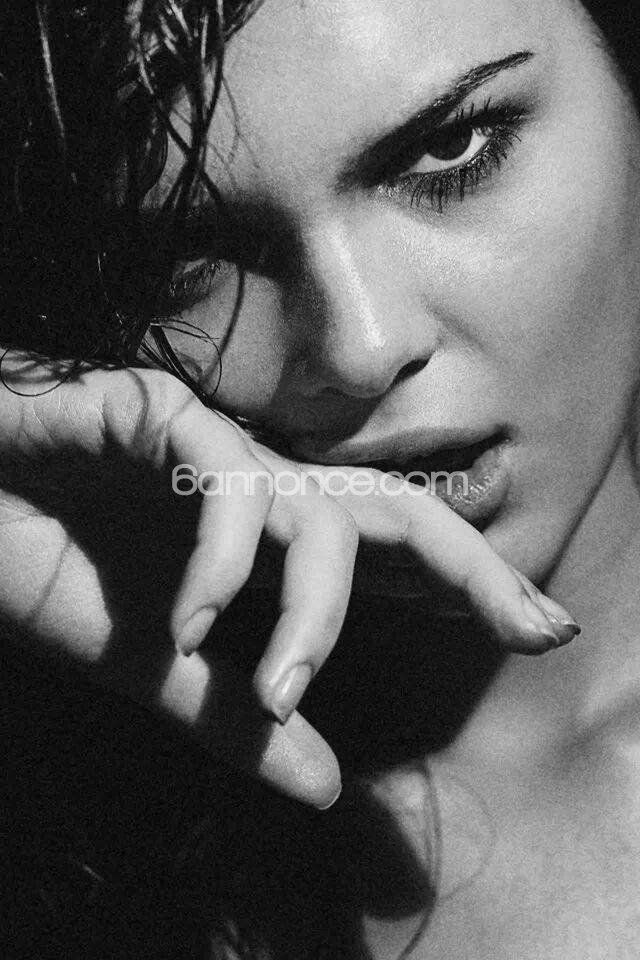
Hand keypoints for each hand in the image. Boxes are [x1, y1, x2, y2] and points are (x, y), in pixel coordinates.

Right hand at [0, 352, 577, 809]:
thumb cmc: (50, 568)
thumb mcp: (160, 670)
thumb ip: (239, 721)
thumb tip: (330, 788)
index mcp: (269, 538)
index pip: (393, 555)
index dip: (470, 585)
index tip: (539, 631)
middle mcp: (261, 486)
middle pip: (398, 512)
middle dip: (472, 567)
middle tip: (535, 629)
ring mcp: (216, 447)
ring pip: (318, 511)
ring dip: (313, 612)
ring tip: (279, 690)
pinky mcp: (159, 414)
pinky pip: (224, 481)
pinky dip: (217, 564)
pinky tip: (187, 623)